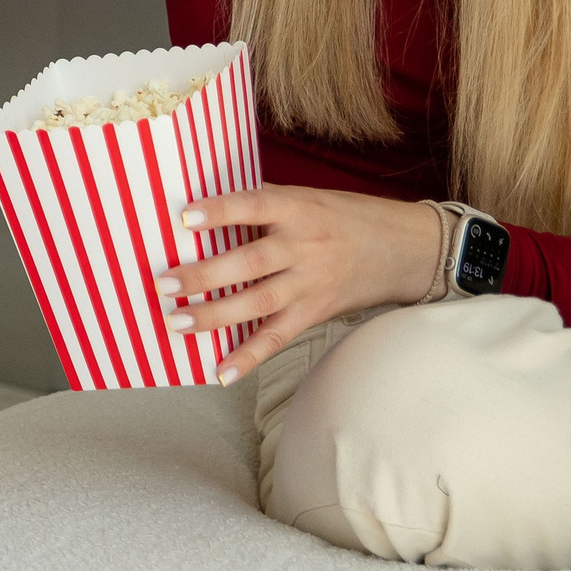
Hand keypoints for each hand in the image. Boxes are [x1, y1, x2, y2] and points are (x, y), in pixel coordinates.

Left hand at [153, 187, 441, 383]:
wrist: (406, 247)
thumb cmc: (346, 216)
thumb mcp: (308, 198)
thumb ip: (265, 206)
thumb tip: (206, 210)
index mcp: (298, 209)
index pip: (253, 206)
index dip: (220, 211)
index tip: (184, 216)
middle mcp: (304, 246)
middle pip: (250, 262)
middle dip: (204, 275)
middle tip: (163, 284)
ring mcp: (310, 283)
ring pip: (258, 302)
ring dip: (214, 316)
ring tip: (176, 323)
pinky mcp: (316, 312)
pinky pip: (278, 337)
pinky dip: (249, 357)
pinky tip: (221, 372)